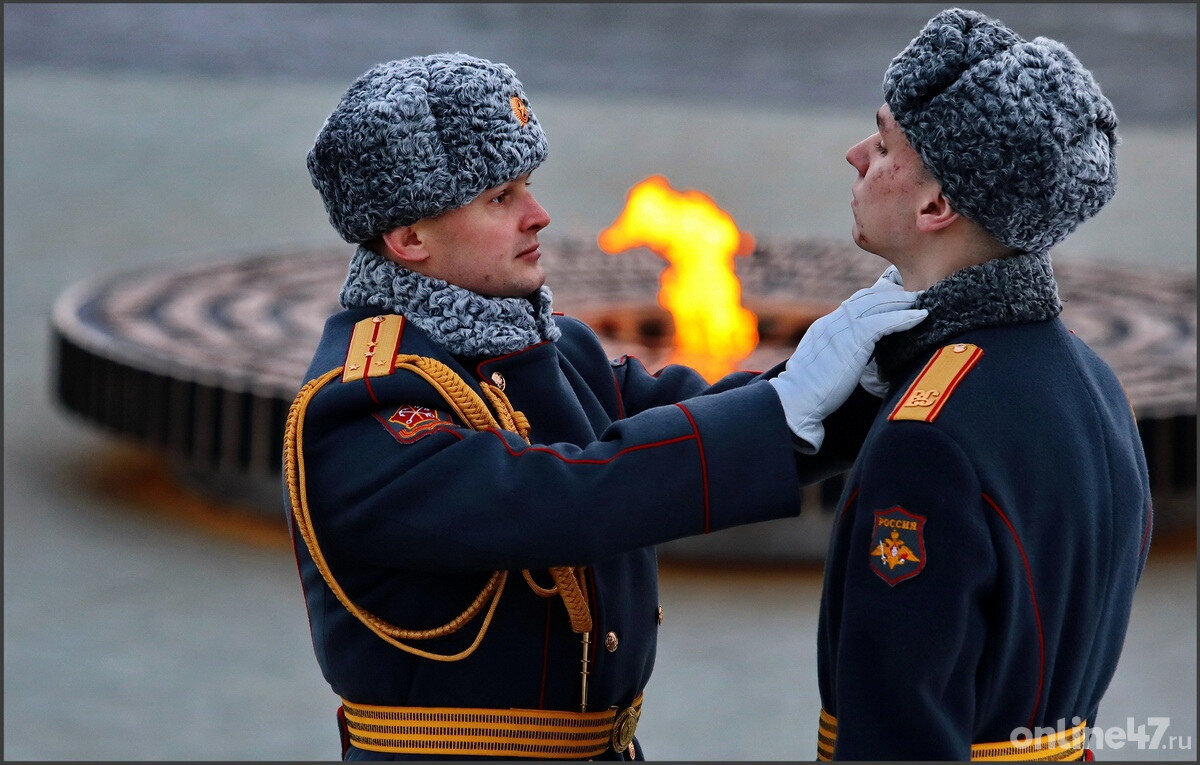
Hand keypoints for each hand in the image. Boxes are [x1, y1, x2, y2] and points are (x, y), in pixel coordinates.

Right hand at [768, 268, 925, 451]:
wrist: (794, 401)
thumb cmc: (807, 395)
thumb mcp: (822, 368)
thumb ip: (837, 357)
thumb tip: (850, 364)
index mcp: (824, 328)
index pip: (854, 304)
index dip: (876, 298)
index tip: (895, 297)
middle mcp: (832, 322)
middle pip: (867, 298)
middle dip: (893, 294)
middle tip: (916, 293)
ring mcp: (842, 328)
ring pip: (878, 305)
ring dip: (903, 302)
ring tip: (923, 300)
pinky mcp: (853, 339)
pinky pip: (884, 322)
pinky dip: (904, 317)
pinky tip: (920, 316)